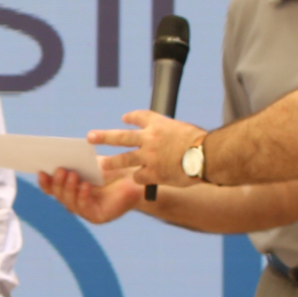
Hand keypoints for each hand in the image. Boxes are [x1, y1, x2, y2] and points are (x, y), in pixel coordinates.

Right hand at [37, 168, 144, 225]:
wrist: (136, 179)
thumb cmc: (113, 169)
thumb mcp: (91, 163)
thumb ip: (74, 162)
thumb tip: (56, 154)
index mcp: (70, 189)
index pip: (52, 188)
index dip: (45, 182)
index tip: (41, 171)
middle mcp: (75, 202)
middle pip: (58, 195)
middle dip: (57, 183)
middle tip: (59, 169)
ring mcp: (85, 211)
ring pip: (69, 202)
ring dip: (69, 188)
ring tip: (71, 175)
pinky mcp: (97, 217)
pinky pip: (85, 208)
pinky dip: (83, 196)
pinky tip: (85, 186)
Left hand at [89, 111, 205, 187]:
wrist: (207, 156)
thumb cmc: (200, 142)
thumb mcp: (183, 129)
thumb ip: (169, 133)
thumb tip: (165, 138)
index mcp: (158, 124)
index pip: (140, 117)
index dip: (131, 117)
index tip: (124, 118)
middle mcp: (150, 139)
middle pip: (121, 137)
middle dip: (104, 137)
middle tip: (90, 137)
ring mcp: (149, 157)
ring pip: (124, 160)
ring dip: (112, 163)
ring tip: (102, 165)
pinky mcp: (153, 174)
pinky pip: (139, 177)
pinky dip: (137, 178)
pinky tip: (137, 179)